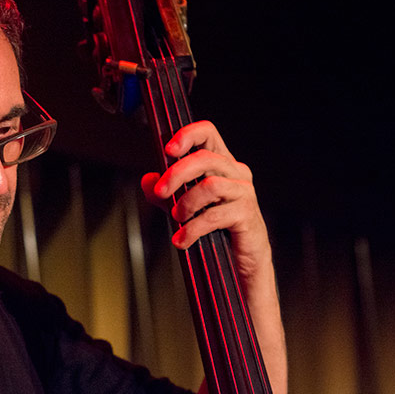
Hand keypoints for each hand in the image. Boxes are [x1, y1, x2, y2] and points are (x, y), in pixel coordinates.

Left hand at [140, 120, 271, 285]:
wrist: (241, 259)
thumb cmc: (216, 228)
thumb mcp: (185, 206)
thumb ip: (166, 193)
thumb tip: (148, 180)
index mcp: (221, 163)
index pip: (208, 133)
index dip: (188, 135)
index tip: (168, 150)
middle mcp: (235, 173)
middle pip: (205, 158)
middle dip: (176, 174)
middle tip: (161, 192)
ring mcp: (244, 193)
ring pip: (210, 185)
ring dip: (186, 203)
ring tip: (177, 219)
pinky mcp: (246, 214)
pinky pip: (215, 216)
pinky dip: (193, 228)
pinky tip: (182, 239)